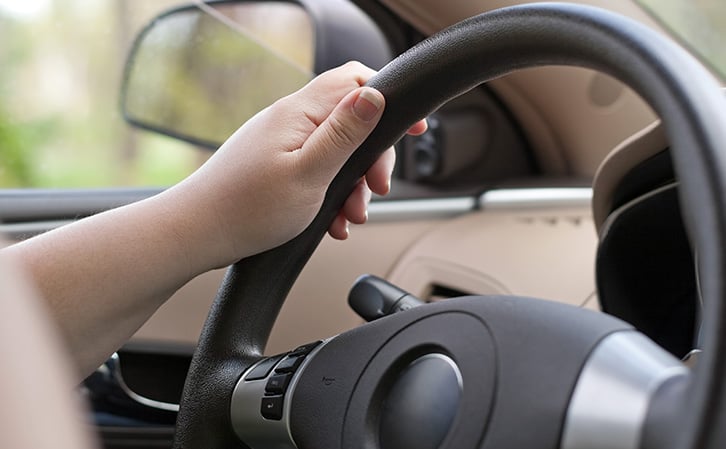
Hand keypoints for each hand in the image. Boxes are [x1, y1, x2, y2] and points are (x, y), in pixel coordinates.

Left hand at [168, 62, 425, 268]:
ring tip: (348, 217)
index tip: (412, 129)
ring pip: (336, 152)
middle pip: (351, 122)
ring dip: (351, 185)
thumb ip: (345, 133)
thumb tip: (375, 95)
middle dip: (371, 160)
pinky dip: (330, 194)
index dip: (389, 99)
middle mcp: (290, 120)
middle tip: (374, 192)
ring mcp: (280, 142)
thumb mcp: (309, 173)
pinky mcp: (274, 164)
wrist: (196, 234)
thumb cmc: (246, 209)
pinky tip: (330, 221)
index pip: (355, 82)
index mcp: (300, 114)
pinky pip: (316, 170)